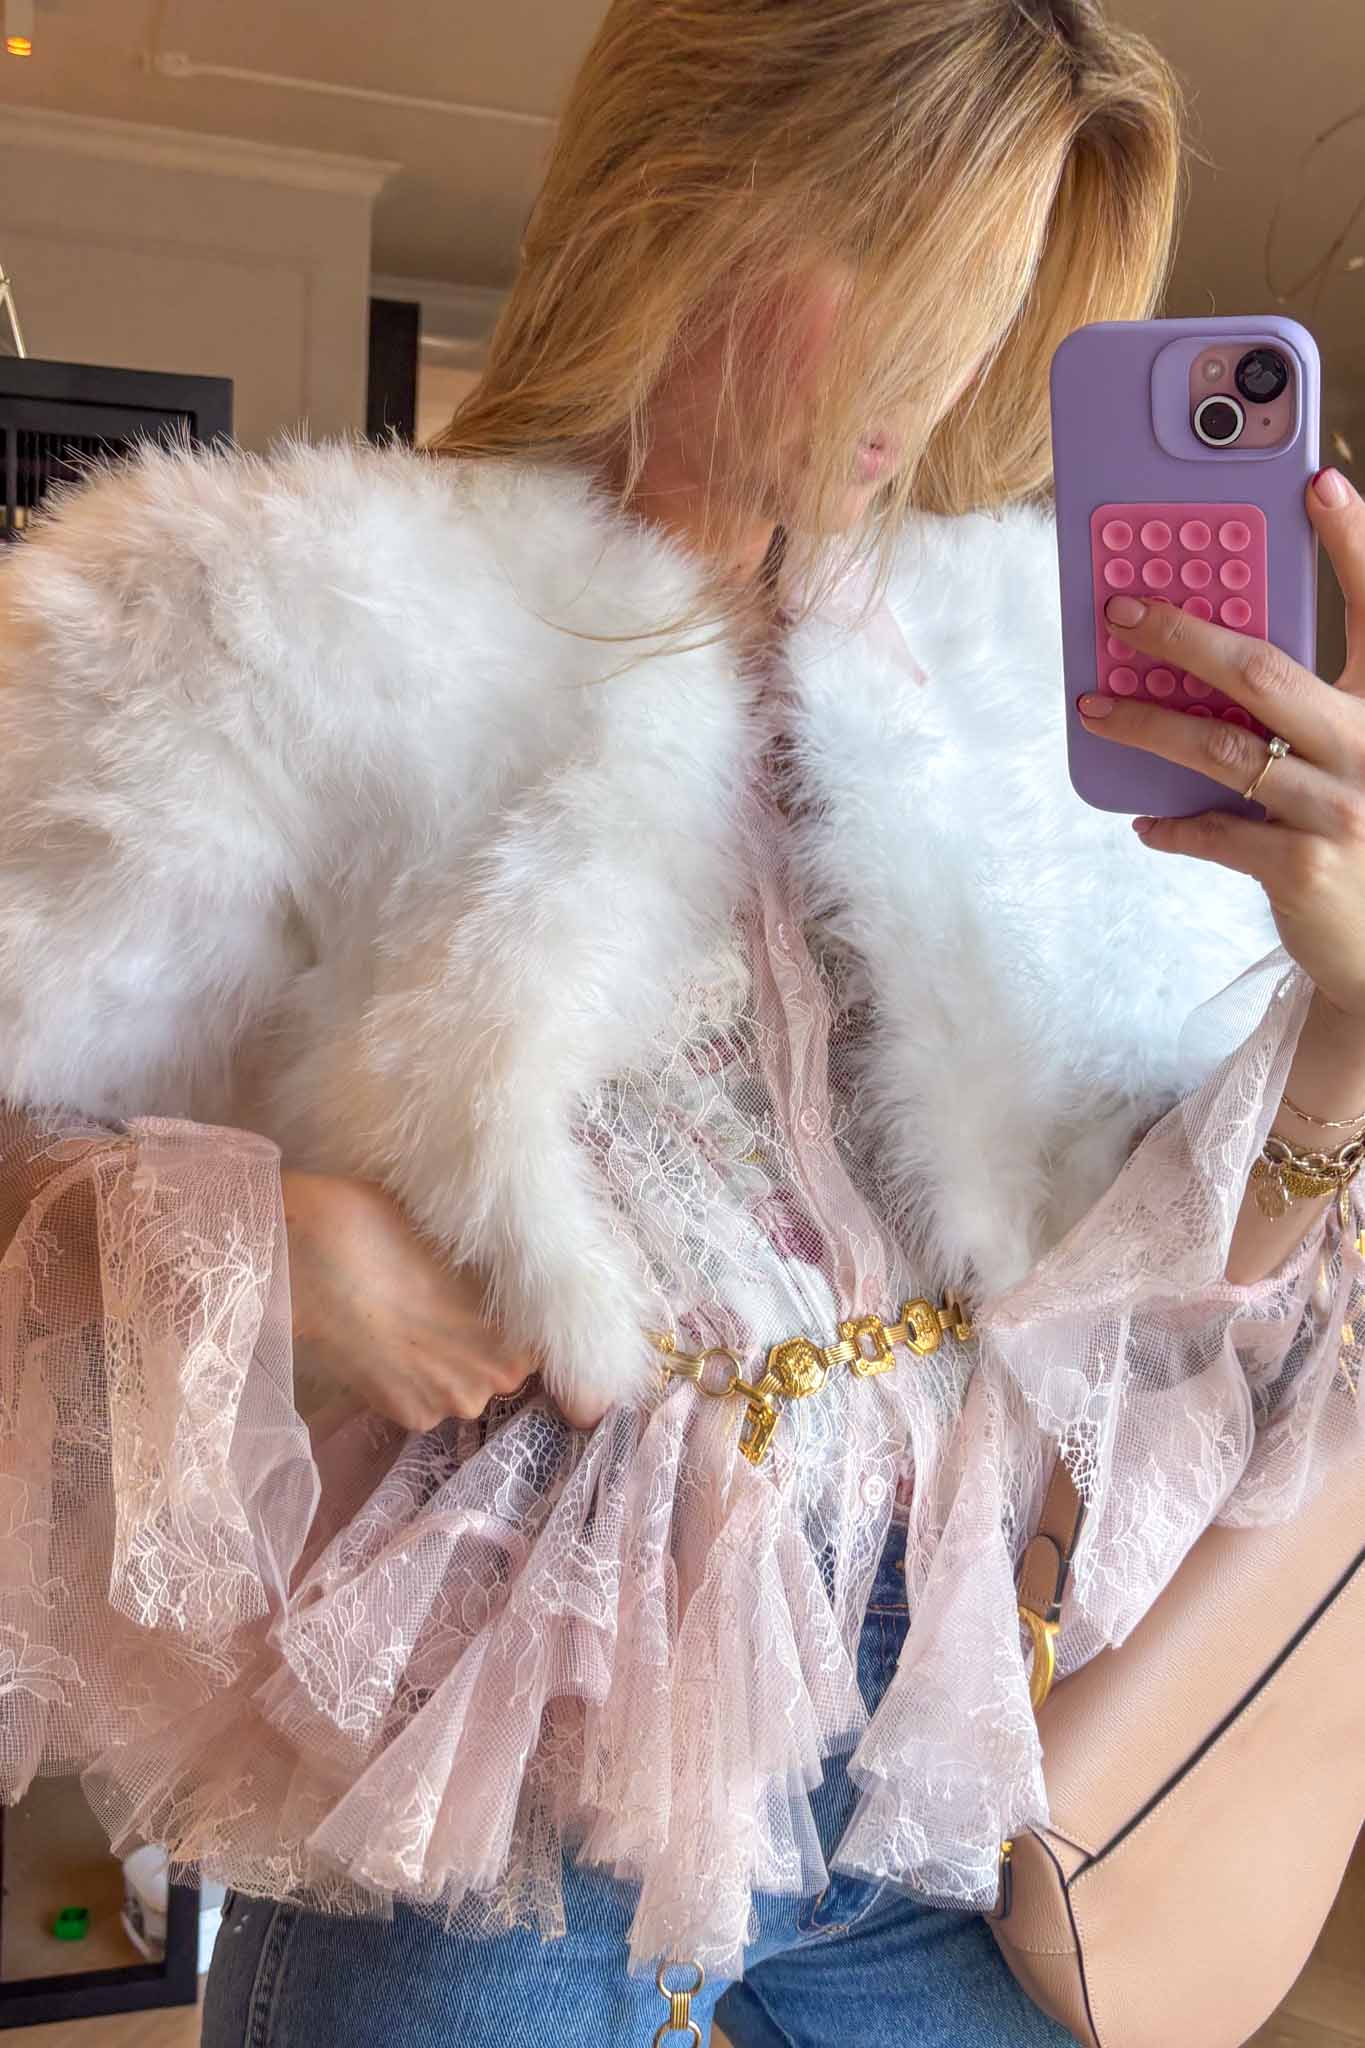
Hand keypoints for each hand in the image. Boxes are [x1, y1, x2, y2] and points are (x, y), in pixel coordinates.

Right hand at [281, 1168, 533, 1431]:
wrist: (306, 1256)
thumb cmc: (389, 1230)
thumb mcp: (463, 1243)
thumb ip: (495, 1280)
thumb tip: (515, 1280)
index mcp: (515, 1338)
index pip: (540, 1343)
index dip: (518, 1320)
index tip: (494, 1300)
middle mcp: (489, 1385)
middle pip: (503, 1368)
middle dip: (485, 1343)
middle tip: (451, 1305)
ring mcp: (444, 1405)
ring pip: (463, 1384)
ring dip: (449, 1362)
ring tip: (415, 1319)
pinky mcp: (404, 1415)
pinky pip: (427, 1398)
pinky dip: (415, 1376)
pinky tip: (392, 1339)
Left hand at [1077, 467, 1364, 1023]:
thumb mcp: (1364, 756)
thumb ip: (1314, 708)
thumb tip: (1217, 658)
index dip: (1354, 542)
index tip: (1318, 482)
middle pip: (1265, 670)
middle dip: (1184, 634)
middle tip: (1122, 609)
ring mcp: (1341, 808)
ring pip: (1222, 749)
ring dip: (1147, 723)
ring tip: (1095, 705)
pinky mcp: (1304, 868)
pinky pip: (1216, 833)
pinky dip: (1174, 826)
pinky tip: (1145, 822)